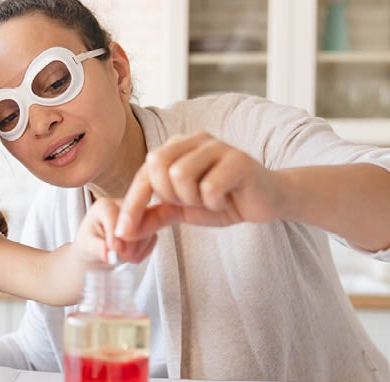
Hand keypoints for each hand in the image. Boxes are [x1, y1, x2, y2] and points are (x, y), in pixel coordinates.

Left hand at [77, 197, 158, 265]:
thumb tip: (107, 253)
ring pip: (146, 230)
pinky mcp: (148, 225)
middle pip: (134, 220)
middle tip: (120, 257)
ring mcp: (138, 215)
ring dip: (136, 250)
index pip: (113, 214)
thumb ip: (96, 248)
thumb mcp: (86, 246)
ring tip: (124, 258)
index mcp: (104, 206)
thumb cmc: (90, 244)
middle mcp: (123, 206)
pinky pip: (152, 238)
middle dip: (129, 244)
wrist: (98, 250)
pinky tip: (132, 256)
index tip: (114, 249)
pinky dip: (143, 251)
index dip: (115, 234)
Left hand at [115, 132, 286, 239]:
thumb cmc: (223, 201)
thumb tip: (124, 232)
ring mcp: (218, 146)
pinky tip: (226, 200)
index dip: (132, 203)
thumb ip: (154, 215)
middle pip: (157, 166)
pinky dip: (214, 203)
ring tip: (209, 200)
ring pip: (180, 174)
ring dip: (192, 198)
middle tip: (189, 202)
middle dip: (168, 195)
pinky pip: (209, 187)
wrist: (267, 201)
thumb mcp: (182, 210)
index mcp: (177, 147)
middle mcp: (195, 140)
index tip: (122, 232)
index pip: (144, 173)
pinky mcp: (239, 160)